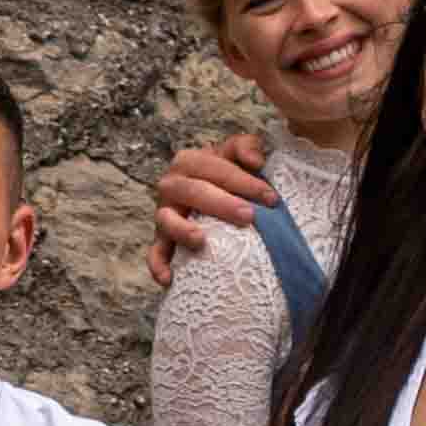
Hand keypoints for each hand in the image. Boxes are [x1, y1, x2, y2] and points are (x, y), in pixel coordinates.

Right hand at [152, 124, 277, 277]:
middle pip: (193, 191)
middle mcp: (172, 185)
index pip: (216, 168)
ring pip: (167, 220)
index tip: (271, 198)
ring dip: (183, 230)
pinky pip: (155, 253)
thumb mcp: (236, 155)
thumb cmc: (226, 176)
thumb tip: (255, 160)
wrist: (209, 196)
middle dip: (222, 204)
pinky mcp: (161, 239)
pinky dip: (158, 265)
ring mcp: (164, 213)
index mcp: (190, 161)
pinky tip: (169, 279)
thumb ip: (246, 146)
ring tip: (201, 241)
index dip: (244, 181)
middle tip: (249, 216)